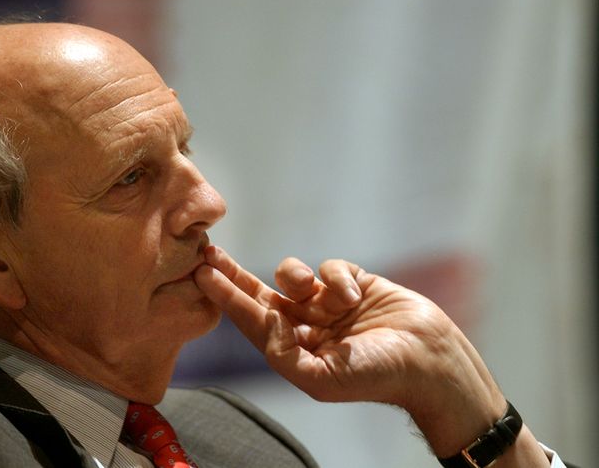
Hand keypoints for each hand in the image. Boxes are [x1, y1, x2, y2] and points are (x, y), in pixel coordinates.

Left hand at [194, 246, 548, 465]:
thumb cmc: (377, 375)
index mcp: (293, 350)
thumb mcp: (322, 377)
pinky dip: (338, 278)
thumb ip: (284, 354)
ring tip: (317, 292)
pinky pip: (331, 267)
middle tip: (208, 253)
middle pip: (259, 293)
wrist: (430, 360)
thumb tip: (264, 323)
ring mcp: (327, 304)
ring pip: (293, 275)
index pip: (250, 319)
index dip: (225, 296)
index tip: (200, 273)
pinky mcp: (352, 283)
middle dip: (234, 273)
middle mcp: (305, 325)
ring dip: (298, 277)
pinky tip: (354, 295)